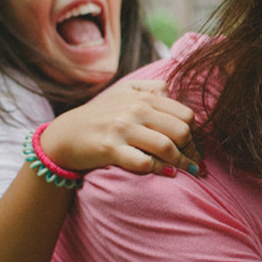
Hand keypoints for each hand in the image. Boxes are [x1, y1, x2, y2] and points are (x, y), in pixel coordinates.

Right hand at [37, 80, 202, 176]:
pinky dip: (160, 169)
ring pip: (166, 146)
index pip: (185, 114)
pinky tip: (168, 173)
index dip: (196, 133)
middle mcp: (135, 110)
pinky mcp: (110, 148)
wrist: (65, 134)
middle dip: (193, 149)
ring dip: (183, 163)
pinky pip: (144, 162)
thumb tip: (172, 91)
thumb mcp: (123, 92)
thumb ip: (150, 88)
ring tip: (190, 172)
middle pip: (181, 130)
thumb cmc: (100, 115)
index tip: (195, 145)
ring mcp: (122, 129)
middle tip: (196, 162)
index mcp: (143, 97)